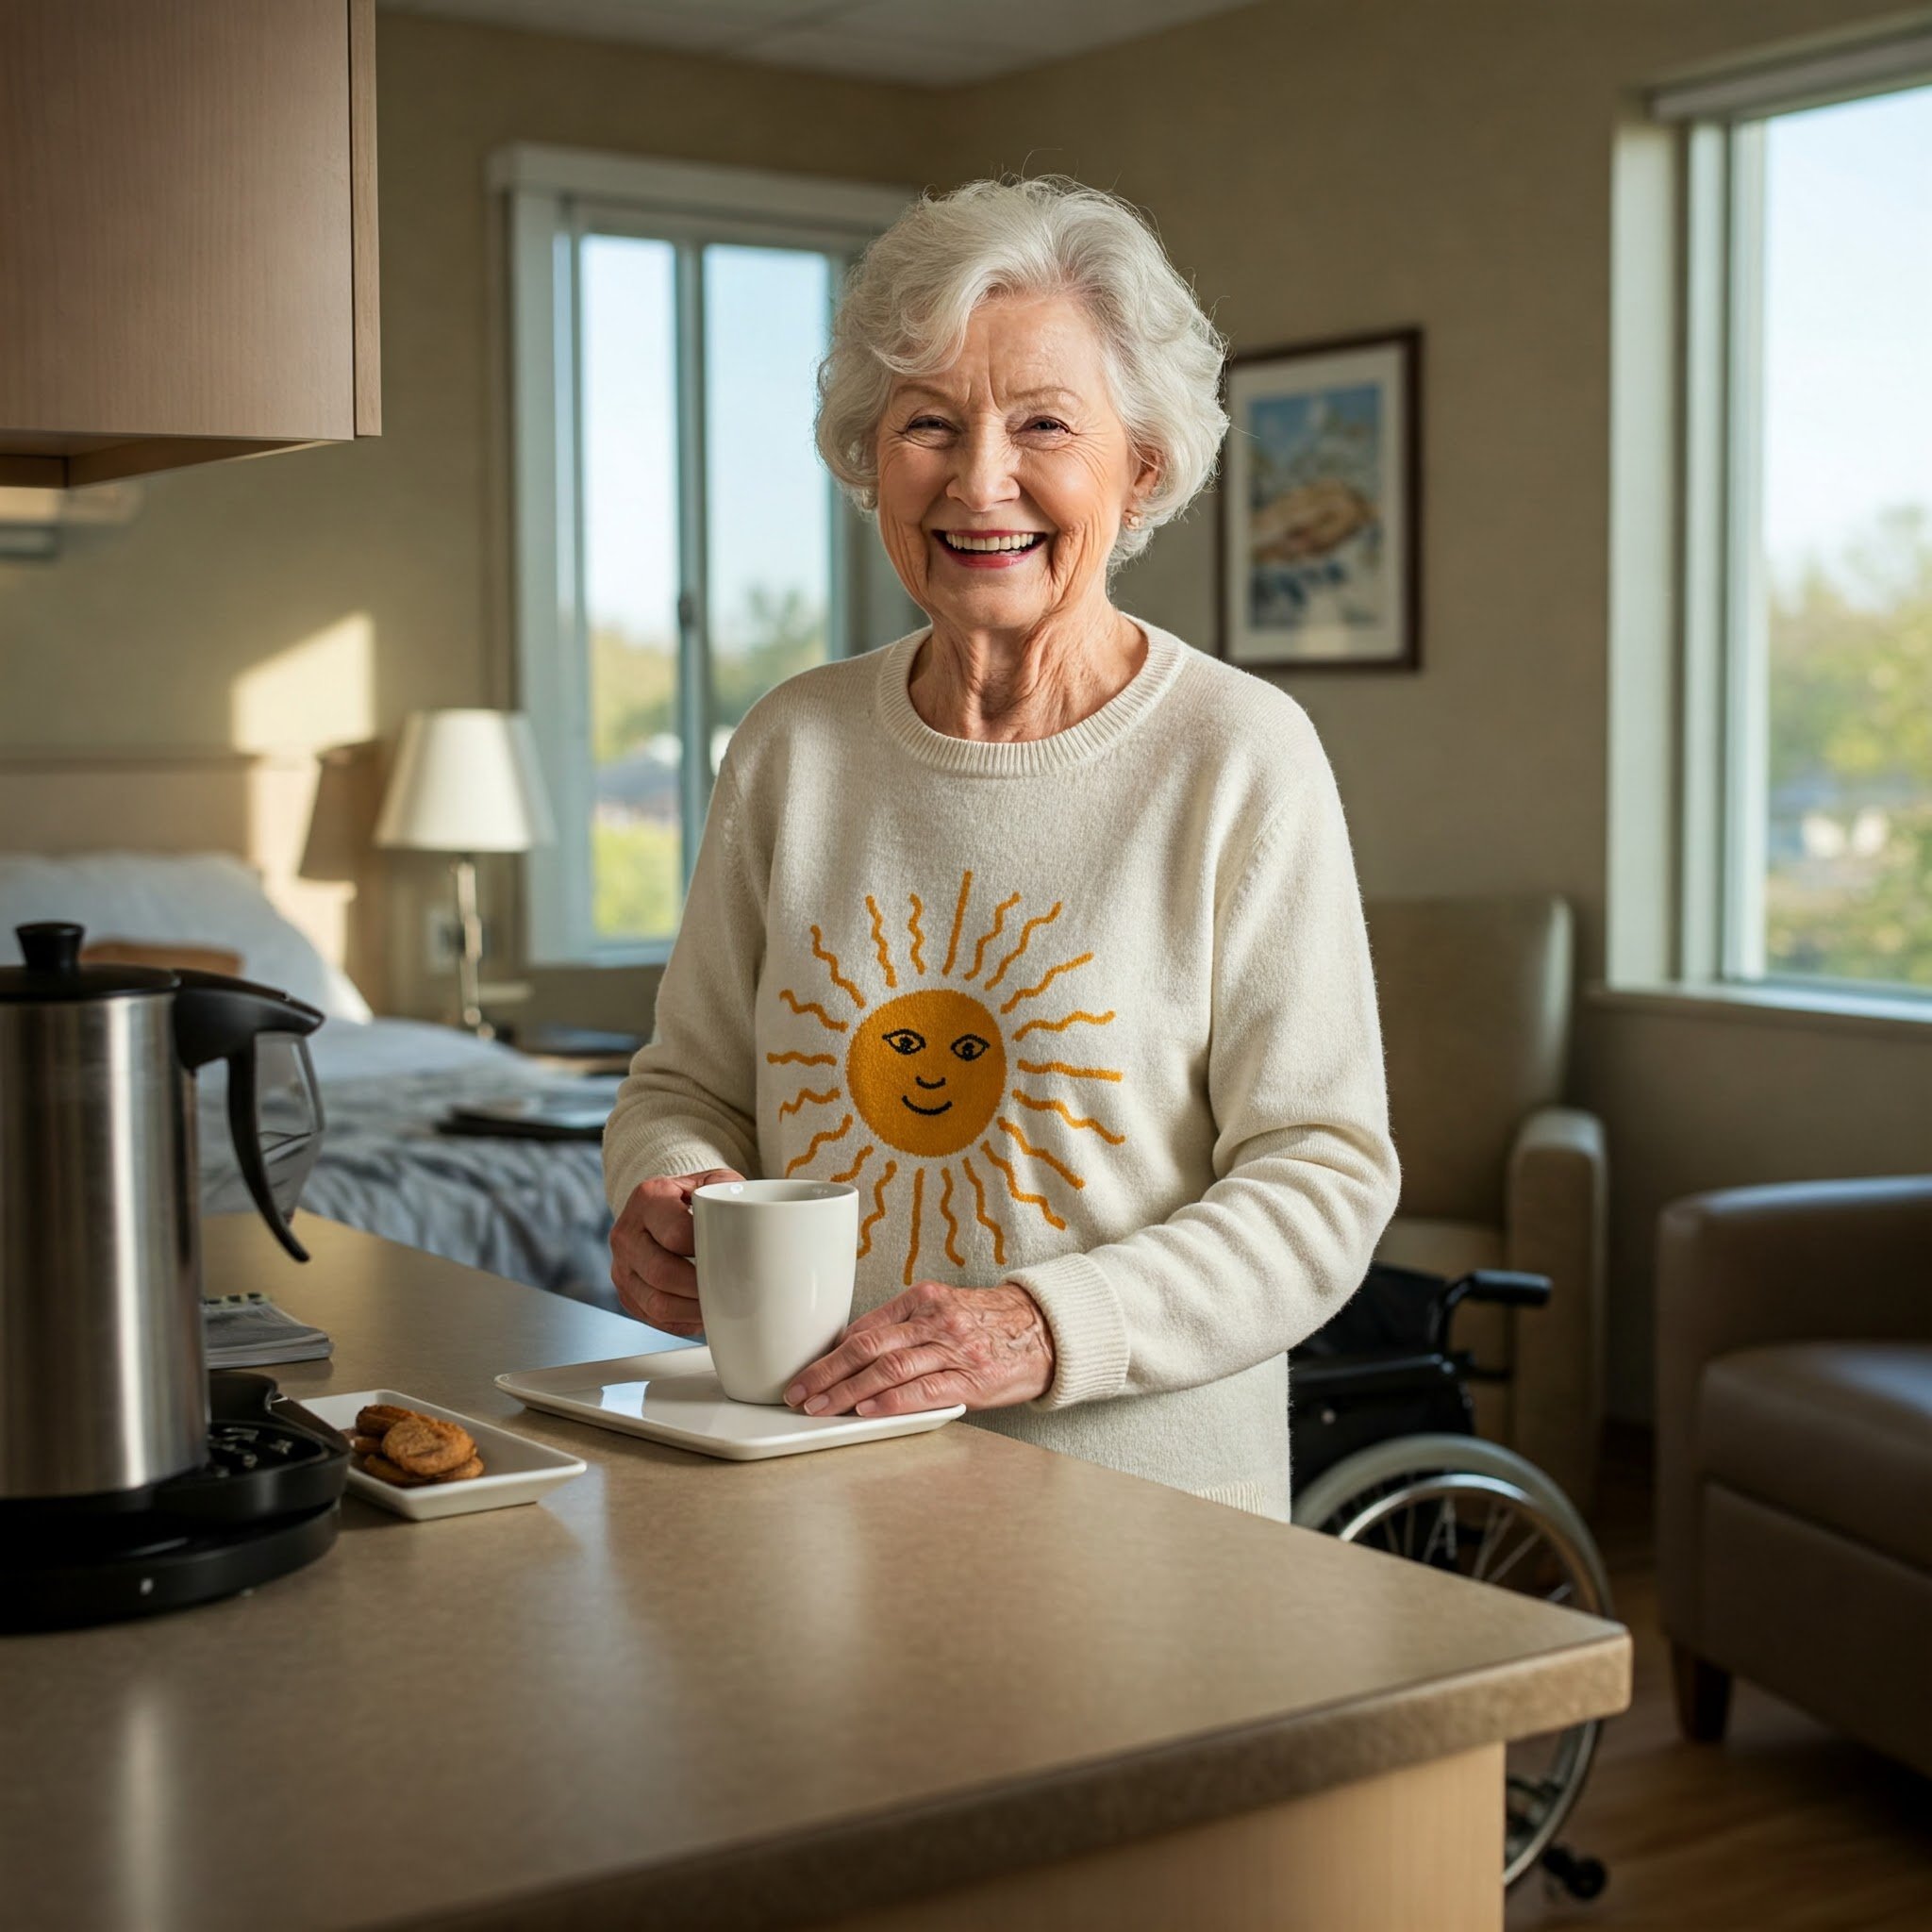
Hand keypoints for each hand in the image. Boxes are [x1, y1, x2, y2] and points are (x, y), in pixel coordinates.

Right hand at [610, 1168, 743, 1335]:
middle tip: (731, 1292)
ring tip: (720, 1308)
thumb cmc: (695, 1198)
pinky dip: (683, 1321)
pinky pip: (654, 1318)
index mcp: (648, 1198)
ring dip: (693, 1311)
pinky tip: (704, 1315)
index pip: (677, 1234)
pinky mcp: (626, 1293)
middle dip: (701, 1288)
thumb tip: (756, 1217)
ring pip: (656, 1302)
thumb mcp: (713, 1181)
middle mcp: (627, 1233)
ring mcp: (622, 1267)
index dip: (708, 1252)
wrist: (660, 1209)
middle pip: (662, 1272)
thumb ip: (732, 1191)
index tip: (735, 1261)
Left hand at [783, 1281, 1055, 1417]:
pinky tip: (867, 1410)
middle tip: (799, 1393)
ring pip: (889, 1369)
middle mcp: (935, 1320)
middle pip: (868, 1347)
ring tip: (821, 1408)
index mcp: (924, 1299)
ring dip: (847, 1392)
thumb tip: (852, 1348)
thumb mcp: (943, 1310)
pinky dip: (891, 1400)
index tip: (805, 1372)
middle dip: (827, 1373)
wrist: (1046, 1330)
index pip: (865, 1327)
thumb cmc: (991, 1324)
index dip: (829, 1353)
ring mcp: (954, 1349)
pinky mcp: (972, 1379)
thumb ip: (903, 1327)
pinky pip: (924, 1390)